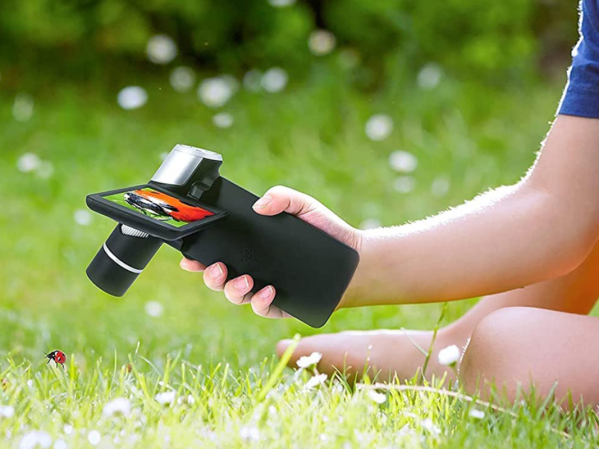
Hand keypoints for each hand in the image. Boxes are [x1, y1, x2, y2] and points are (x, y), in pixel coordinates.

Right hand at [180, 186, 361, 317]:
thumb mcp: (304, 207)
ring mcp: (264, 288)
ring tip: (246, 279)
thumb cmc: (326, 231)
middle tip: (215, 267)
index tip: (187, 255)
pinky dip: (260, 301)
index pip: (218, 251)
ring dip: (232, 289)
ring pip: (235, 295)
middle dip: (209, 275)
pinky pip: (261, 308)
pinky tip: (269, 290)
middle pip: (218, 277)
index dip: (198, 255)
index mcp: (252, 247)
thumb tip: (258, 205)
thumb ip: (282, 198)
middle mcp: (253, 268)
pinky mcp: (280, 305)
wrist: (353, 259)